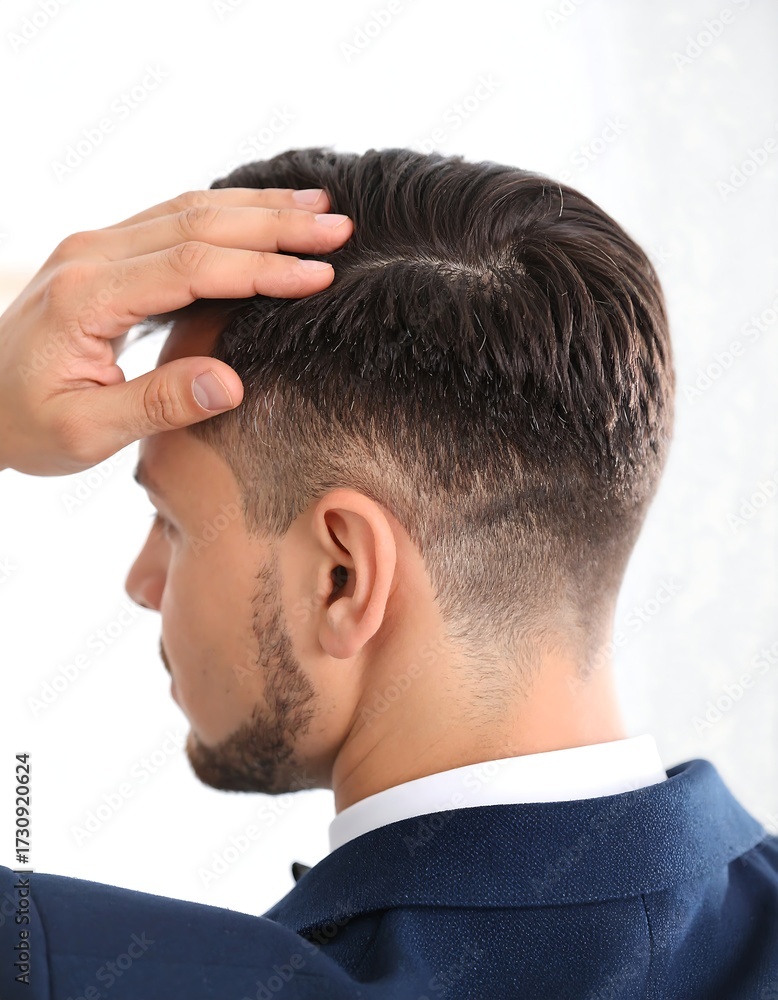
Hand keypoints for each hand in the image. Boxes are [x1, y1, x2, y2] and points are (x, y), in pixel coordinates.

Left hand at [0, 188, 352, 475]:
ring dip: (256, 208)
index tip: (319, 274)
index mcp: (89, 297)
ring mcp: (95, 248)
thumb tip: (232, 384)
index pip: (192, 268)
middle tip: (339, 226)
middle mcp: (91, 256)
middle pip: (197, 223)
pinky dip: (226, 214)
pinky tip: (262, 213)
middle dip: (274, 224)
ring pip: (187, 210)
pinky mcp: (103, 255)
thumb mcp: (83, 432)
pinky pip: (172, 220)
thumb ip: (156, 405)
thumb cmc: (22, 424)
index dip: (261, 269)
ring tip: (318, 208)